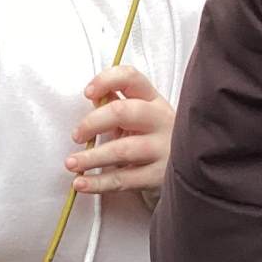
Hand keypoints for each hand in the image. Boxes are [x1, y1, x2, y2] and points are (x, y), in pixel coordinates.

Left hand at [66, 65, 173, 195]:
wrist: (189, 171)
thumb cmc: (155, 138)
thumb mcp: (141, 116)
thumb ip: (117, 104)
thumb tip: (94, 96)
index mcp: (154, 100)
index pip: (131, 78)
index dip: (106, 81)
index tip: (87, 92)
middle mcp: (161, 121)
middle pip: (123, 112)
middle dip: (93, 123)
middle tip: (77, 136)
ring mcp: (162, 149)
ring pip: (122, 150)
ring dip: (91, 157)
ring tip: (71, 163)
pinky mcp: (159, 176)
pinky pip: (123, 180)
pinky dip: (98, 183)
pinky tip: (81, 183)